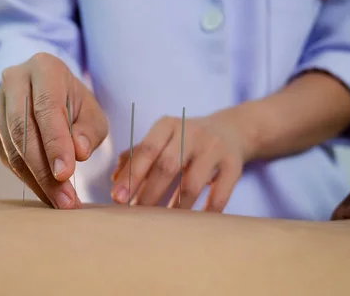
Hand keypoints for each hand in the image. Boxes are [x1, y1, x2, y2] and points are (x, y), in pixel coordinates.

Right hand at [0, 53, 107, 208]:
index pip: (46, 108)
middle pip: (23, 130)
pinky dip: (26, 178)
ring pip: (12, 147)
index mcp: (43, 68)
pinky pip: (6, 157)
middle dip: (44, 169)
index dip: (56, 143)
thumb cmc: (73, 102)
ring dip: (35, 179)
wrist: (45, 90)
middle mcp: (14, 81)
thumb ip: (89, 130)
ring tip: (59, 202)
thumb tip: (78, 153)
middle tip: (65, 199)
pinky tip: (45, 193)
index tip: (66, 174)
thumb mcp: (91, 110)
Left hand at [110, 109, 251, 211]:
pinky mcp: (234, 165)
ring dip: (174, 208)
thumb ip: (136, 156)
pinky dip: (204, 213)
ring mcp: (215, 148)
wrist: (231, 130)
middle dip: (148, 194)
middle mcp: (192, 133)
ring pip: (192, 184)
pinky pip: (219, 195)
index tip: (117, 198)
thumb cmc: (184, 140)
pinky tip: (192, 225)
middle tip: (135, 215)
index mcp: (168, 125)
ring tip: (161, 223)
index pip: (147, 149)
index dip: (131, 175)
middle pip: (168, 166)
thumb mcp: (161, 138)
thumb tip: (115, 180)